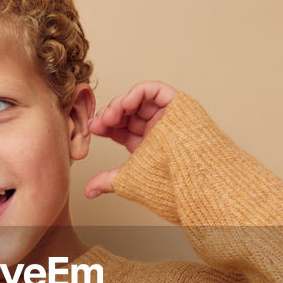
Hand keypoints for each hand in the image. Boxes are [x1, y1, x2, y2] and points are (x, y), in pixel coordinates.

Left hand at [84, 81, 177, 197]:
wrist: (194, 181)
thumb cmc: (170, 184)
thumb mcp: (131, 180)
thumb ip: (109, 181)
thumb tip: (89, 191)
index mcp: (148, 145)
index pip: (122, 128)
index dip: (106, 126)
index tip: (93, 129)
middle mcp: (158, 130)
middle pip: (129, 113)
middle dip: (111, 114)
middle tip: (100, 122)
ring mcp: (168, 117)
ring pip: (139, 100)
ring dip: (121, 103)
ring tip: (112, 115)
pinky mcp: (178, 105)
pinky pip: (155, 91)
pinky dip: (137, 92)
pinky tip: (126, 103)